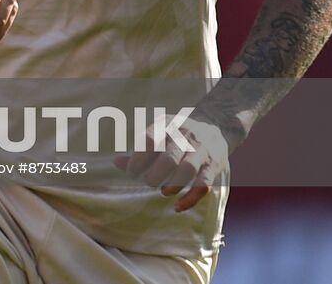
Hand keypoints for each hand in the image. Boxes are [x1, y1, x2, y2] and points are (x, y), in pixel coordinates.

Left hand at [114, 115, 229, 211]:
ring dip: (173, 185)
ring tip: (163, 191)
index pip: (149, 140)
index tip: (131, 173)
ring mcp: (201, 150)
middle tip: (148, 182)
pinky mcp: (214, 165)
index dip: (137, 159)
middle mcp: (185, 136)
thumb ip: (139, 149)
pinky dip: (191, 198)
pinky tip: (178, 206)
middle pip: (169, 158)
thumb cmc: (177, 135)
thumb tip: (116, 162)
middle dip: (155, 174)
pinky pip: (204, 184)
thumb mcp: (159, 134)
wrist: (215, 125)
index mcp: (166, 126)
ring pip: (188, 169)